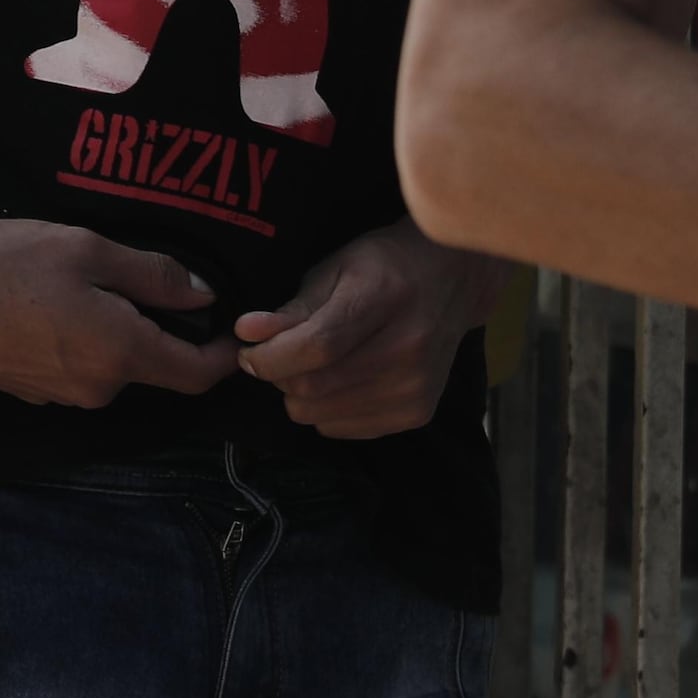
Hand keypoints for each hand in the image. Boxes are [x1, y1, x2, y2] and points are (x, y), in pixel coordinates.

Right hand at [0, 214, 233, 410]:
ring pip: (112, 366)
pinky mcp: (31, 392)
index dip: (223, 353)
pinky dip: (79, 341)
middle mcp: (99, 388)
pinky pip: (76, 368)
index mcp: (121, 353)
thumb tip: (204, 296)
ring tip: (82, 281)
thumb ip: (153, 275)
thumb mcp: (88, 249)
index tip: (229, 322)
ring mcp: (62, 396)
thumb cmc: (6, 262)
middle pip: (153, 366)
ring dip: (115, 332)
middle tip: (138, 274)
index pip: (197, 376)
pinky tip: (48, 303)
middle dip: (159, 328)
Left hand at [233, 222, 490, 438]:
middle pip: (314, 387)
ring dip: (301, 396)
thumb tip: (245, 333)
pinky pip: (342, 430)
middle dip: (279, 375)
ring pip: (320, 416)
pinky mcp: (418, 413)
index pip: (316, 347)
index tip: (249, 351)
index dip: (269, 357)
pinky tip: (344, 379)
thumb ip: (291, 308)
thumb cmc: (383, 267)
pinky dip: (327, 410)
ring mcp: (416, 386)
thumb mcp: (334, 269)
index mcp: (384, 298)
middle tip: (282, 354)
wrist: (452, 281)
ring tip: (317, 364)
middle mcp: (407, 348)